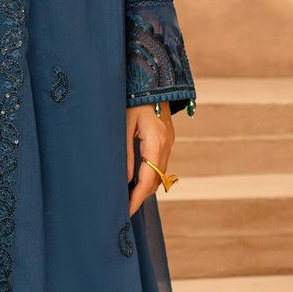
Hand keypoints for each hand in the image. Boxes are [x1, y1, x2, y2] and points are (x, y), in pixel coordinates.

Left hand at [127, 101, 173, 216]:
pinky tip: (135, 180)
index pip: (147, 179)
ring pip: (160, 174)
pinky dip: (149, 176)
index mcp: (156, 141)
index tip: (126, 212)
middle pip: (156, 180)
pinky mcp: (167, 140)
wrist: (151, 80)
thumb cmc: (132, 99)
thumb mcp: (122, 125)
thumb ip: (124, 154)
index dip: (137, 198)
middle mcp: (167, 145)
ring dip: (145, 187)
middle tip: (123, 209)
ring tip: (127, 198)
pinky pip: (160, 164)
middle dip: (140, 196)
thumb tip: (124, 181)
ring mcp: (170, 142)